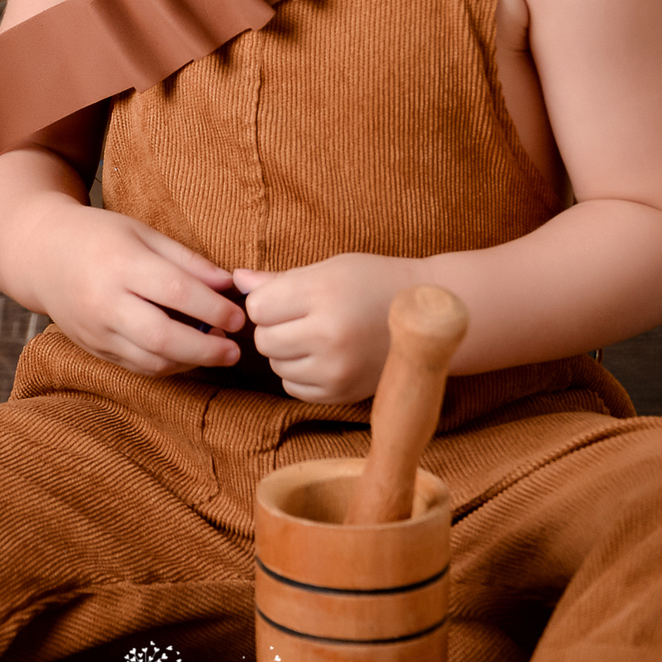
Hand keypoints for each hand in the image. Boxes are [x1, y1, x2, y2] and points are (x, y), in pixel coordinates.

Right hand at [29, 196, 245, 377]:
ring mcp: (96, 331)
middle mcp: (104, 302)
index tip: (239, 316)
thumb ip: (186, 259)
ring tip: (217, 353)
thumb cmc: (100, 236)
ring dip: (189, 362)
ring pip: (149, 360)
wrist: (42, 255)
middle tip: (235, 350)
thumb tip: (228, 283)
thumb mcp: (142, 233)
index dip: (212, 308)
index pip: (174, 291)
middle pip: (162, 336)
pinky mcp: (93, 349)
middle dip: (205, 348)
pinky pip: (136, 367)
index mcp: (120, 263)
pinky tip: (187, 356)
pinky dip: (167, 366)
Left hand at [234, 254, 422, 402]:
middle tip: (300, 316)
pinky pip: (294, 388)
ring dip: (286, 352)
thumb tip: (236, 279)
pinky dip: (300, 374)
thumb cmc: (373, 280)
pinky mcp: (342, 394)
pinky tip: (323, 356)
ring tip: (315, 334)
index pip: (258, 307)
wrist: (426, 314)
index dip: (266, 301)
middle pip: (264, 340)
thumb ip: (279, 279)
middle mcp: (328, 334)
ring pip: (277, 365)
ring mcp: (336, 369)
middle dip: (273, 327)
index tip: (286, 296)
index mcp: (323, 293)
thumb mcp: (329, 268)